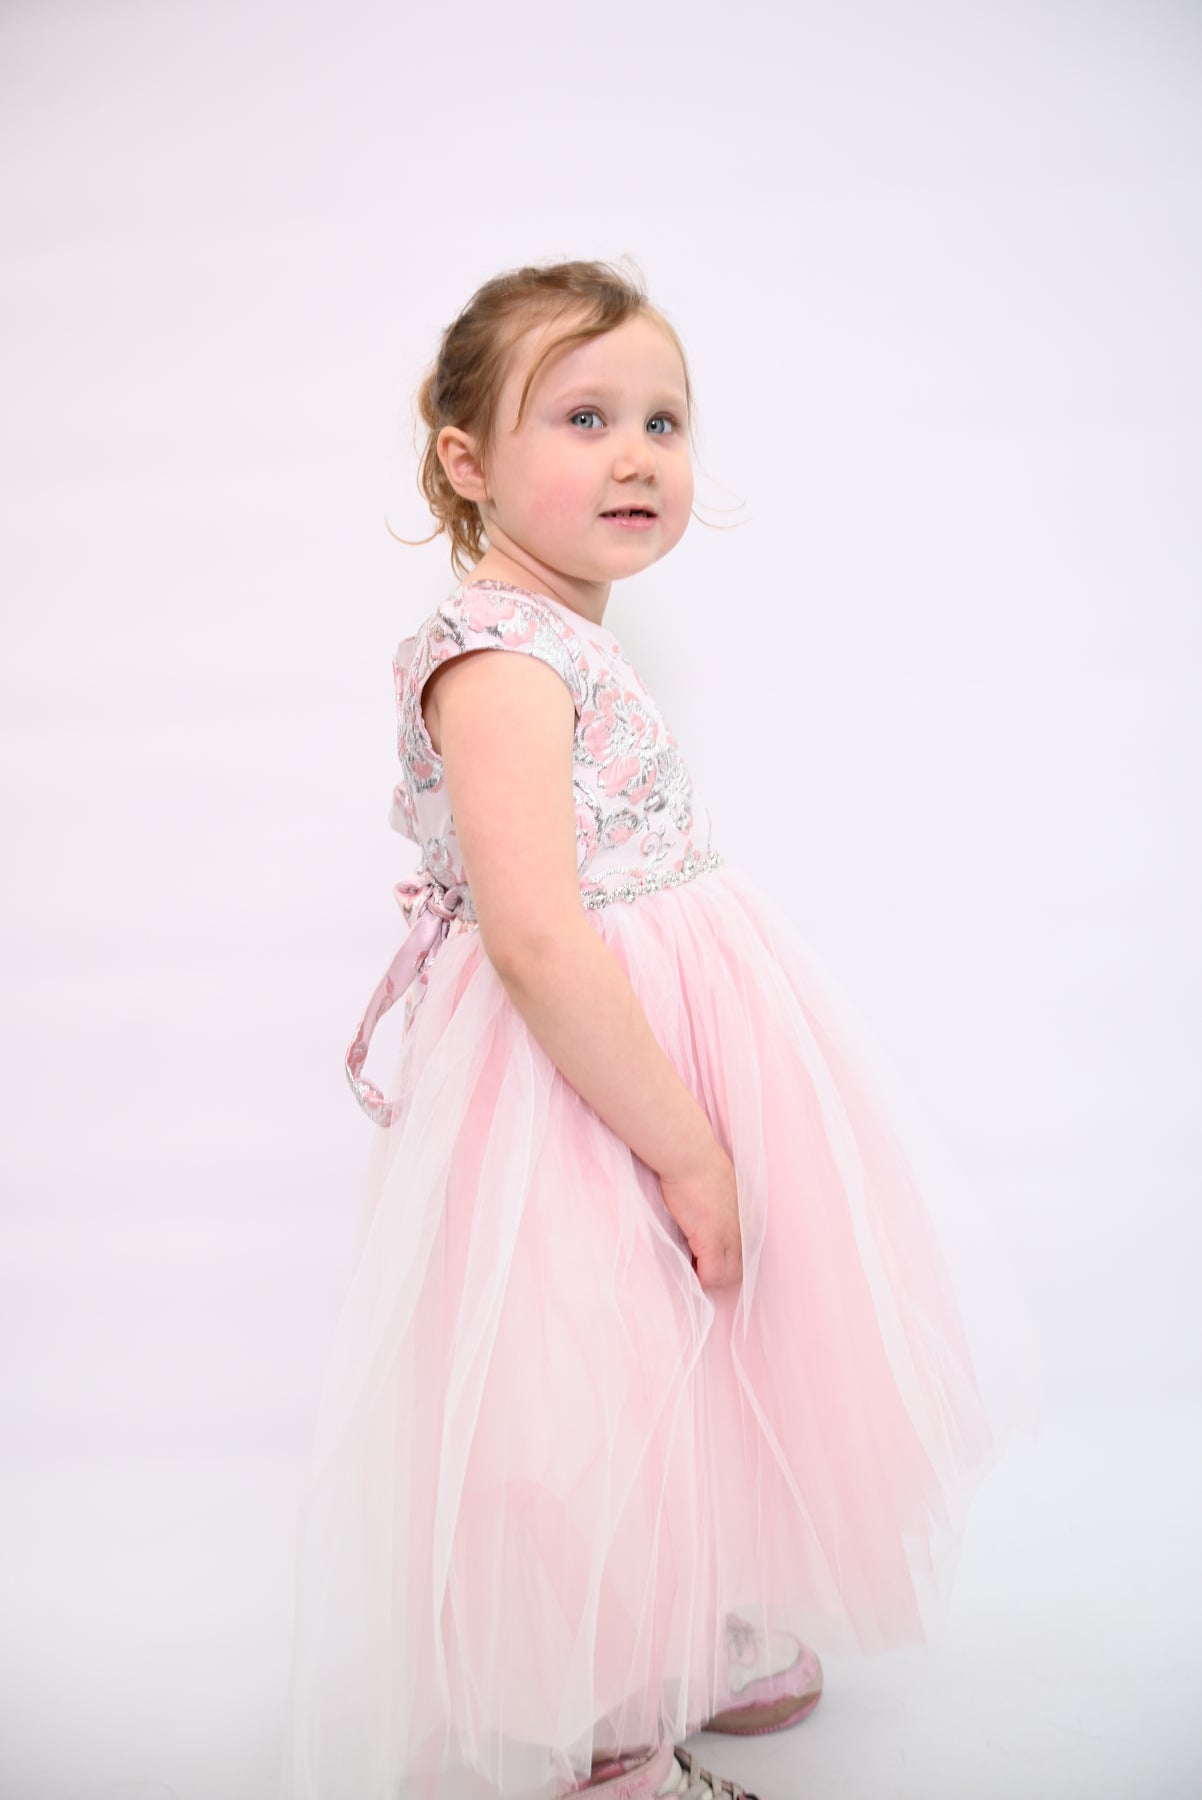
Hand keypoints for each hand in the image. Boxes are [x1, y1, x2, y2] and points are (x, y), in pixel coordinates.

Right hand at [658, 1141, 742, 1289]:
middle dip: (720, 1275)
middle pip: (740, 1270)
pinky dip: (699, 1279)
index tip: (707, 1257)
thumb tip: (709, 1211)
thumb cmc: (698, 1161)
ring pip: (728, 1276)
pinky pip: (710, 1275)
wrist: (691, 1155)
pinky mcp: (710, 1239)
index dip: (726, 1259)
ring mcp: (730, 1236)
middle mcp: (744, 1229)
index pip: (745, 1251)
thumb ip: (722, 1202)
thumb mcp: (721, 1184)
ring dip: (709, 1278)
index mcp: (748, 1215)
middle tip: (698, 1268)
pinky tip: (686, 1270)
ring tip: (690, 1268)